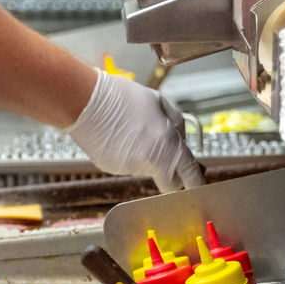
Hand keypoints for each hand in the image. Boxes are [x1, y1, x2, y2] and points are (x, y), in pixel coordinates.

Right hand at [65, 69, 205, 192]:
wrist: (85, 103)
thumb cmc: (121, 97)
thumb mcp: (159, 101)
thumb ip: (176, 123)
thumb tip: (179, 138)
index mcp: (167, 145)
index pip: (189, 174)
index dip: (196, 182)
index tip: (199, 186)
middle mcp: (150, 162)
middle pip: (168, 181)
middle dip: (170, 173)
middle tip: (163, 153)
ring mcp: (129, 168)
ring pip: (145, 169)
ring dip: (144, 156)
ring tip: (130, 130)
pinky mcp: (111, 169)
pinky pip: (126, 165)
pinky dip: (126, 154)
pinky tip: (117, 136)